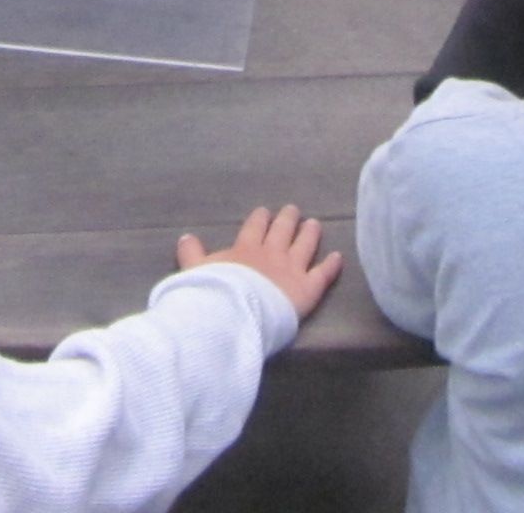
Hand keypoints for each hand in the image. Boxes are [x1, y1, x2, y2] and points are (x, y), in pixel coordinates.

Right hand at [177, 205, 342, 321]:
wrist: (236, 312)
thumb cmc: (214, 293)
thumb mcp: (194, 271)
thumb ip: (191, 255)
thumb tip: (184, 237)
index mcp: (246, 248)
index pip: (255, 228)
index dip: (261, 219)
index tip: (265, 213)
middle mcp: (272, 253)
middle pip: (282, 231)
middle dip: (288, 219)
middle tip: (293, 210)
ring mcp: (292, 269)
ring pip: (305, 246)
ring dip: (310, 234)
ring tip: (314, 224)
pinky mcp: (308, 288)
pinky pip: (323, 274)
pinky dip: (331, 266)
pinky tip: (338, 257)